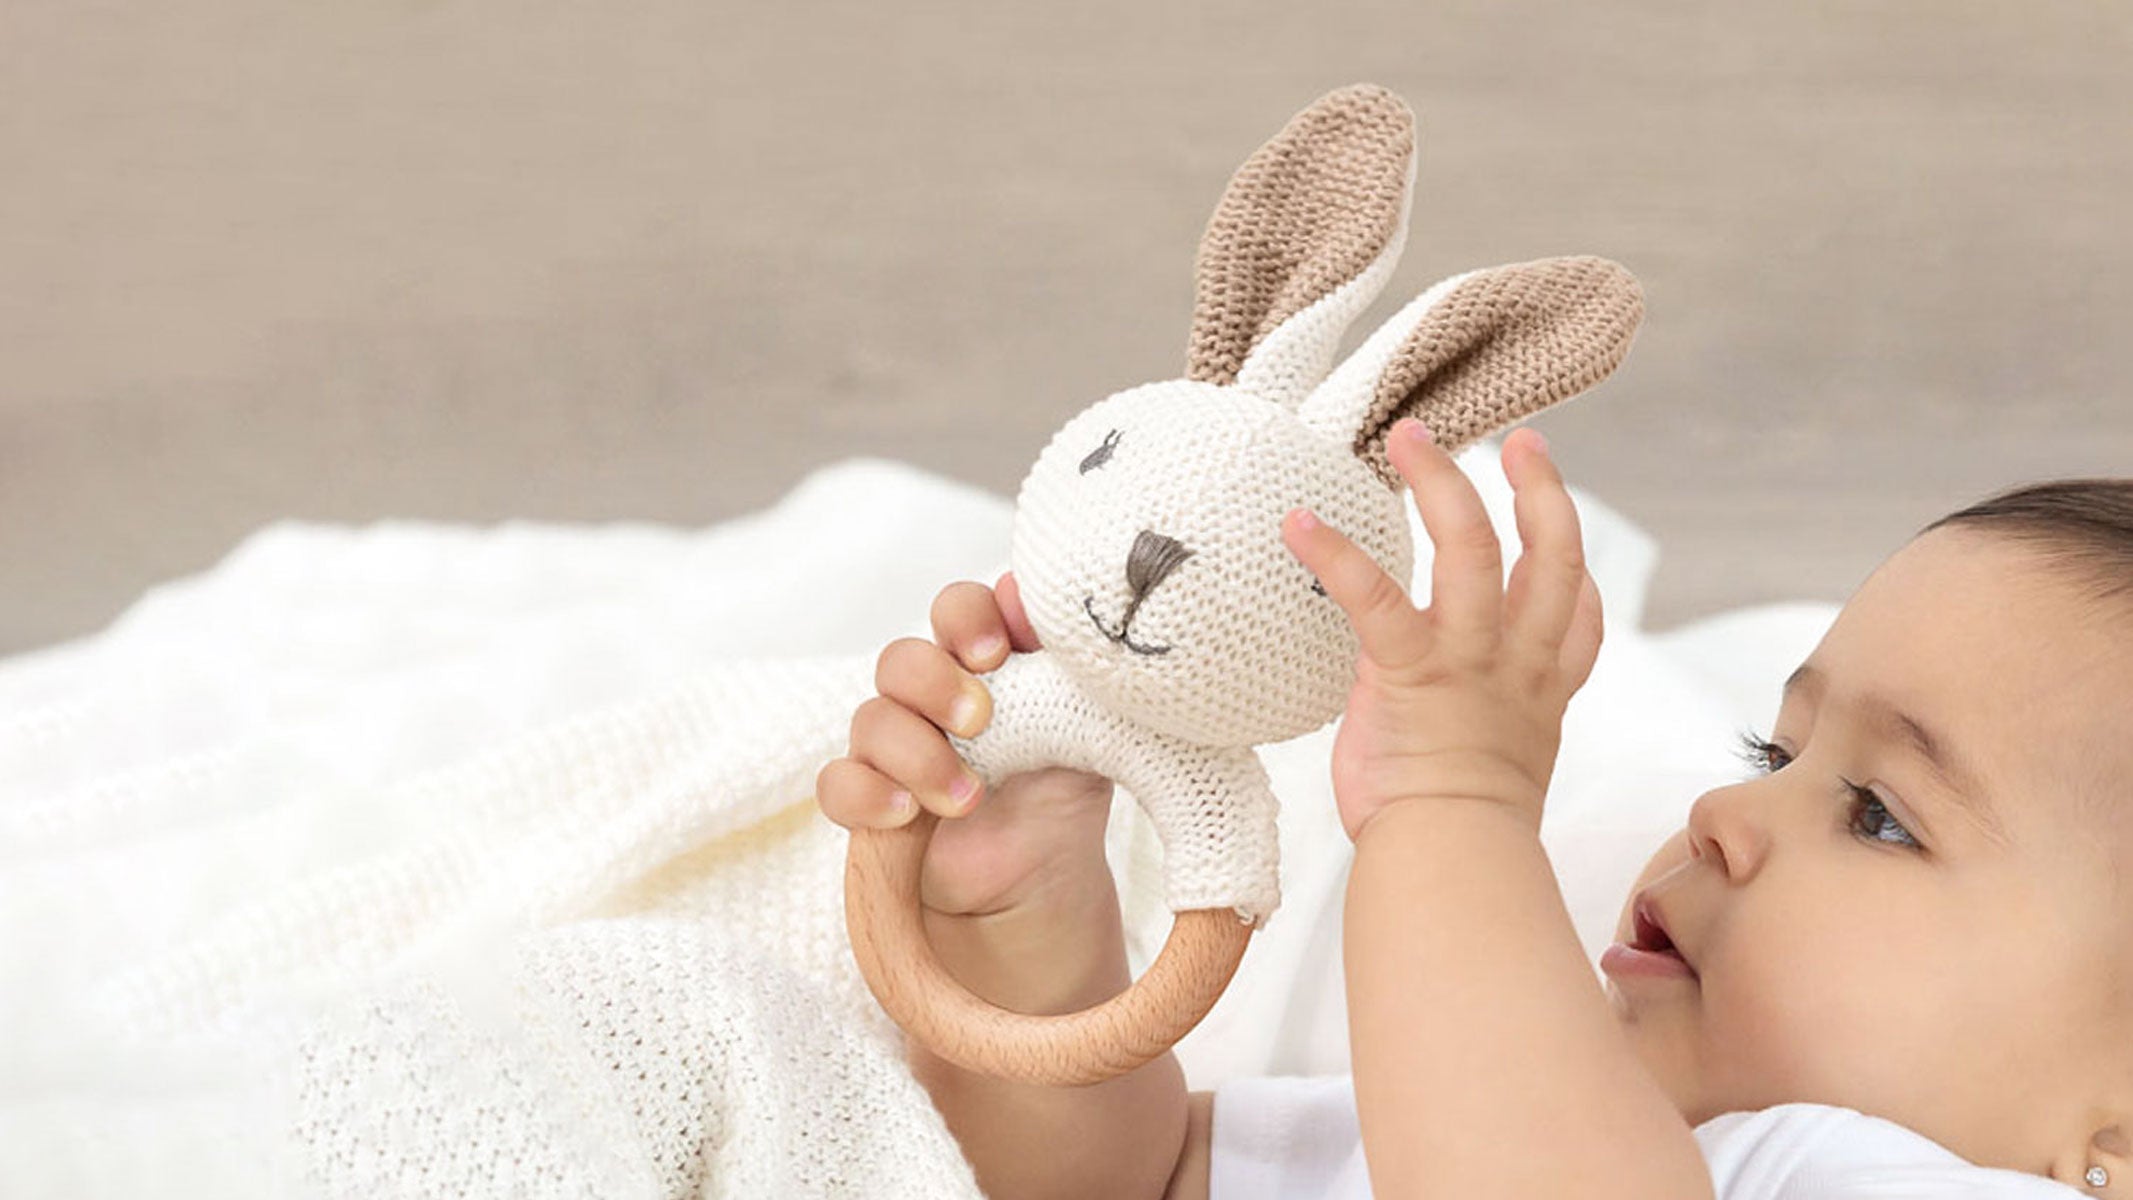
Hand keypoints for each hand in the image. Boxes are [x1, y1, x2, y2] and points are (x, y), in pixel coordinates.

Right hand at [816, 573, 1117, 917]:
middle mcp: (930, 698)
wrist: (1048, 876)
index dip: (968, 618)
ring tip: (969, 798)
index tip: (998, 651)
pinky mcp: (869, 806)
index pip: (958, 613)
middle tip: (980, 720)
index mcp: (982, 665)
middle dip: (935, 682)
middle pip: (901, 660)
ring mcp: (894, 750)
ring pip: (871, 720)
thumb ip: (1061, 665)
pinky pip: (838, 786)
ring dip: (917, 753)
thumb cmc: (1063, 789)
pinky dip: (867, 794)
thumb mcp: (1085, 725)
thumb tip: (1022, 596)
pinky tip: (906, 813)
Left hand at [1281, 421, 1602, 842]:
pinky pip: (1375, 595)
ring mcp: (1468, 658)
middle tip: (1518, 439)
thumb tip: (1446, 720)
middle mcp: (1516, 661)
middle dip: (1538, 489)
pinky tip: (1299, 524)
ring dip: (1443, 483)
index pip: (1580, 611)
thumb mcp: (1495, 770)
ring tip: (1411, 438)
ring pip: (1473, 547)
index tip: (1557, 526)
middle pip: (1551, 552)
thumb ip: (1478, 724)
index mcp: (1541, 687)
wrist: (1451, 859)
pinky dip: (1334, 554)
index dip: (1574, 566)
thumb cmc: (1459, 831)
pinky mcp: (1409, 668)